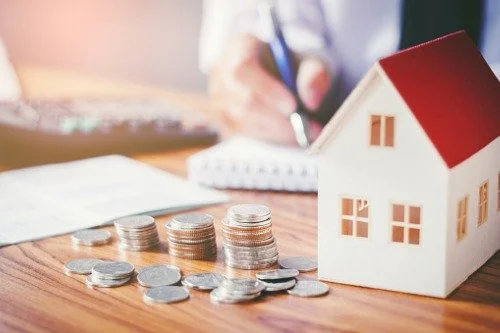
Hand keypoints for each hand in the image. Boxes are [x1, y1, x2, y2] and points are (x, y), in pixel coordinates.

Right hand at [208, 35, 330, 144]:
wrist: (284, 78)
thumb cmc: (294, 66)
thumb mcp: (311, 62)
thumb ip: (314, 75)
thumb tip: (311, 100)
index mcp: (240, 47)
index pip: (244, 69)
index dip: (267, 89)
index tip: (293, 106)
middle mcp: (222, 73)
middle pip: (243, 102)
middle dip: (277, 119)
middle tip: (307, 128)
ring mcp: (219, 98)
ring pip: (245, 122)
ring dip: (278, 130)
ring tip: (305, 130)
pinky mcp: (224, 119)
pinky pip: (246, 133)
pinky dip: (271, 136)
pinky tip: (289, 131)